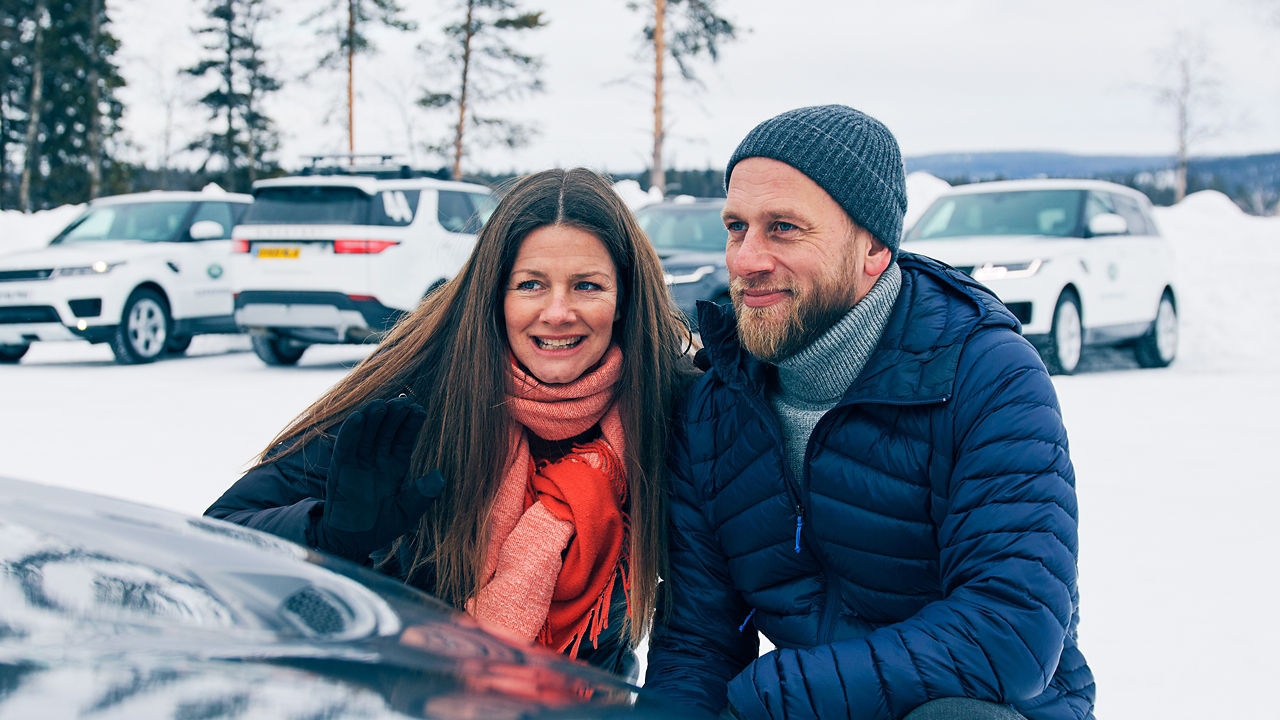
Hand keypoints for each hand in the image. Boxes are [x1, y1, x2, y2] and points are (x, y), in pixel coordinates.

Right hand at [311, 397, 442, 560]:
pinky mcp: (340, 468)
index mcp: (395, 467)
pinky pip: (346, 445)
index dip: (411, 424)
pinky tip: (359, 417)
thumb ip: (422, 495)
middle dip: (394, 415)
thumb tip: (440, 476)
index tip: (419, 408)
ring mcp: (358, 462)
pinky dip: (352, 431)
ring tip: (382, 403)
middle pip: (386, 430)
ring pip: (367, 432)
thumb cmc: (380, 528)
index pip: (404, 439)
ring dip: (373, 417)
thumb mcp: (407, 513)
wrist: (351, 542)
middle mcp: (377, 460)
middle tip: (403, 400)